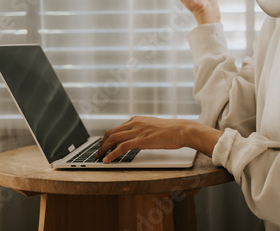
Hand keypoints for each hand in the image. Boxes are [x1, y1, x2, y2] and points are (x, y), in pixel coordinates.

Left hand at [95, 116, 222, 162]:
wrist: (181, 130)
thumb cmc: (171, 131)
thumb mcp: (152, 127)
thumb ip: (142, 131)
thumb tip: (136, 140)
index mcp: (136, 119)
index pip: (116, 128)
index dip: (107, 138)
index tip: (103, 145)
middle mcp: (134, 123)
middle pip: (111, 132)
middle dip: (102, 143)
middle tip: (98, 152)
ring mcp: (137, 131)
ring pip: (113, 139)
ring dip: (104, 149)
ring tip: (99, 157)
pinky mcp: (141, 140)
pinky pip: (121, 147)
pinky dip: (112, 154)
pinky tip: (107, 160)